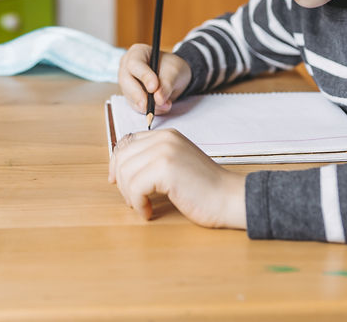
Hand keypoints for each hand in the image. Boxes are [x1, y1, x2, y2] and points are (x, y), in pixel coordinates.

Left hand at [108, 128, 245, 228]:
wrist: (229, 198)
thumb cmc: (204, 189)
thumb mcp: (176, 164)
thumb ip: (154, 160)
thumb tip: (121, 169)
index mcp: (166, 135)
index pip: (127, 143)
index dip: (117, 163)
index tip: (117, 182)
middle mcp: (164, 138)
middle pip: (122, 157)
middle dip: (122, 182)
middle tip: (133, 200)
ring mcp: (165, 151)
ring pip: (126, 172)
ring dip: (129, 195)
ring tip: (143, 206)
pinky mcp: (166, 168)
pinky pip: (135, 187)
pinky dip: (138, 204)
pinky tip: (149, 212)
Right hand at [118, 44, 191, 114]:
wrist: (174, 77)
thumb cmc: (172, 68)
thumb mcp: (174, 72)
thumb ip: (166, 84)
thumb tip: (158, 99)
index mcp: (137, 53)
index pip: (134, 64)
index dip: (143, 76)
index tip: (154, 87)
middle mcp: (127, 67)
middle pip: (126, 81)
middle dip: (138, 95)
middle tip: (149, 105)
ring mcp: (126, 82)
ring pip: (129, 96)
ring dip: (147, 105)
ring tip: (166, 105)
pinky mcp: (130, 96)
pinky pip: (135, 106)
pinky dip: (148, 110)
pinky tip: (162, 108)